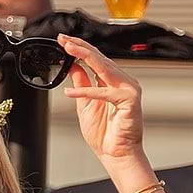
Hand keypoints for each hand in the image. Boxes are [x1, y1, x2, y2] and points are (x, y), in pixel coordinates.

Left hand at [60, 36, 144, 161]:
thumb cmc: (104, 132)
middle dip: (80, 47)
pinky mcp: (129, 101)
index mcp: (112, 81)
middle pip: (99, 59)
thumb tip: (74, 65)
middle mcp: (122, 82)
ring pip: (104, 68)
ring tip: (67, 50)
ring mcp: (128, 90)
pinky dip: (87, 91)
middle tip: (63, 39)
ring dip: (84, 57)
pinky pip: (104, 92)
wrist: (115, 153)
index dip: (79, 48)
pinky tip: (70, 92)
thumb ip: (82, 83)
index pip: (95, 59)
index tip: (63, 41)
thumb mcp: (85, 103)